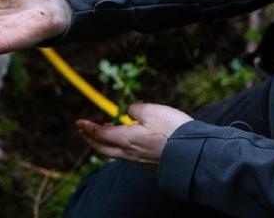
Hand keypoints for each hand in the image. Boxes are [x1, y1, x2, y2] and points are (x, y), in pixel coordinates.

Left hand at [76, 103, 192, 169]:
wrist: (194, 153)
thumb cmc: (173, 130)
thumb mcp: (152, 111)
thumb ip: (135, 109)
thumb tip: (128, 111)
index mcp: (125, 139)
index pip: (100, 134)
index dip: (88, 127)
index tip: (79, 122)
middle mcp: (128, 153)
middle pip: (101, 148)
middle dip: (89, 139)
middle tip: (82, 131)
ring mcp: (138, 161)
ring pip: (113, 154)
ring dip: (102, 144)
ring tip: (101, 134)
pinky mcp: (148, 165)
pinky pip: (125, 157)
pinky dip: (116, 148)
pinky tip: (122, 143)